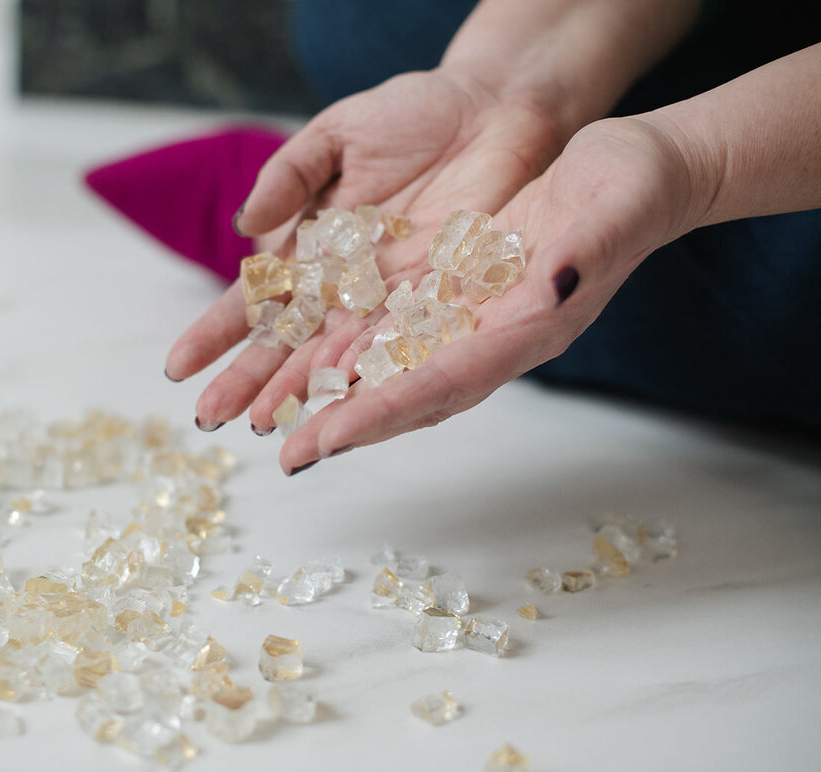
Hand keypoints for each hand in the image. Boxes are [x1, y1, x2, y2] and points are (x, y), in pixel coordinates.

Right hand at [164, 69, 565, 432]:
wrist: (493, 109)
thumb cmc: (413, 113)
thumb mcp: (337, 134)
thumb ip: (289, 175)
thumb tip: (244, 225)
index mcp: (310, 247)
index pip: (253, 300)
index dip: (216, 333)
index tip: (177, 366)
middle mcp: (344, 285)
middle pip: (287, 343)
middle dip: (247, 381)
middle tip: (209, 418)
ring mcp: (388, 299)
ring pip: (334, 358)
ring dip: (300, 394)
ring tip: (266, 427)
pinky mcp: (437, 303)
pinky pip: (397, 347)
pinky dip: (367, 377)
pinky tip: (337, 404)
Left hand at [277, 116, 704, 471]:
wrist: (635, 170)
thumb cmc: (633, 190)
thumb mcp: (613, 211)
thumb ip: (585, 252)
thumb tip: (559, 282)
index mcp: (528, 329)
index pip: (445, 383)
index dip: (386, 412)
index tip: (328, 439)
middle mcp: (491, 336)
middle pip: (407, 392)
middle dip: (346, 423)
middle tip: (287, 455)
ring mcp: (469, 316)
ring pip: (390, 365)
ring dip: (336, 393)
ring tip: (281, 418)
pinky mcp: (453, 288)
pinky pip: (391, 326)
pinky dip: (350, 346)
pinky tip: (307, 355)